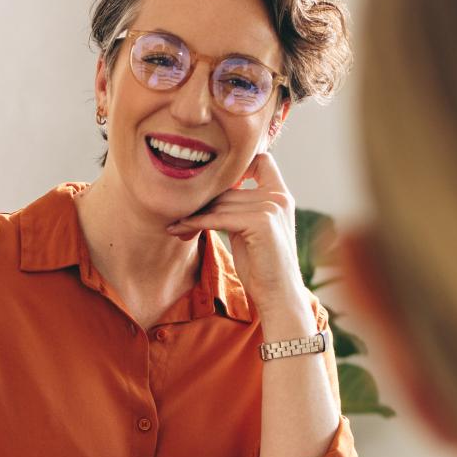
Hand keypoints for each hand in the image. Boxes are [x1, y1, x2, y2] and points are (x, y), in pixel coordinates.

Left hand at [165, 152, 310, 325]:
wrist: (277, 295)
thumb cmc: (261, 267)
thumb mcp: (249, 230)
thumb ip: (238, 208)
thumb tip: (208, 195)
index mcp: (281, 196)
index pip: (262, 161)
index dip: (239, 165)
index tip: (214, 182)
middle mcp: (279, 198)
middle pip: (229, 188)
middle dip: (203, 202)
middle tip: (178, 214)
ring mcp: (272, 208)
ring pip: (220, 204)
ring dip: (193, 214)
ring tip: (175, 224)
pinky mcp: (261, 222)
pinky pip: (218, 218)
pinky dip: (196, 223)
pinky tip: (180, 229)